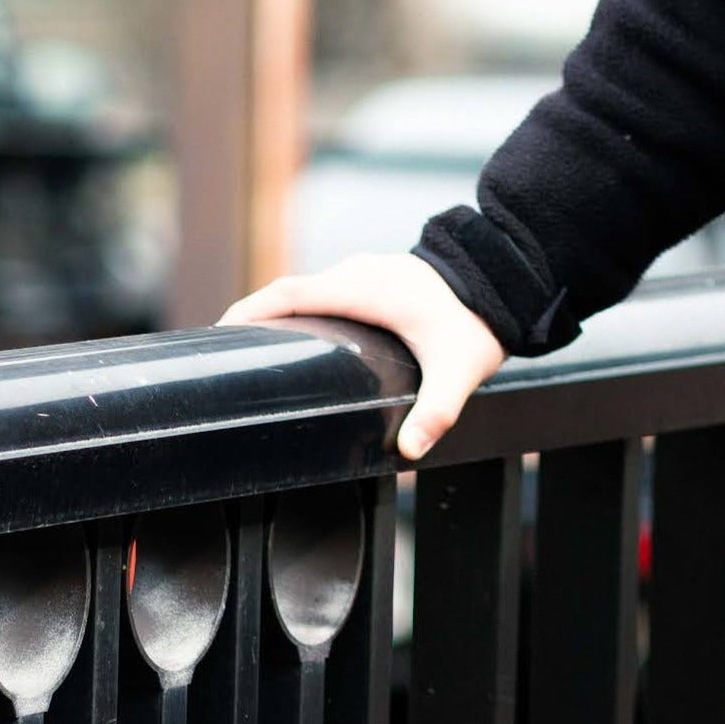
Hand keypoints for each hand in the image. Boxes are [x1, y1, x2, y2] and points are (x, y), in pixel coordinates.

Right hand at [221, 253, 508, 462]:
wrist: (504, 279)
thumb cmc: (476, 322)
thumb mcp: (459, 370)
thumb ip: (437, 411)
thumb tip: (411, 450)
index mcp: (363, 288)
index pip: (291, 293)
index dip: (251, 310)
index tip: (220, 330)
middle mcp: (356, 274)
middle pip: (288, 292)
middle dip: (253, 316)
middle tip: (225, 351)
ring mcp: (363, 273)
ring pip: (305, 290)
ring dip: (276, 312)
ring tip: (253, 350)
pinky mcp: (372, 279)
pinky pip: (322, 291)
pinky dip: (299, 310)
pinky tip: (298, 339)